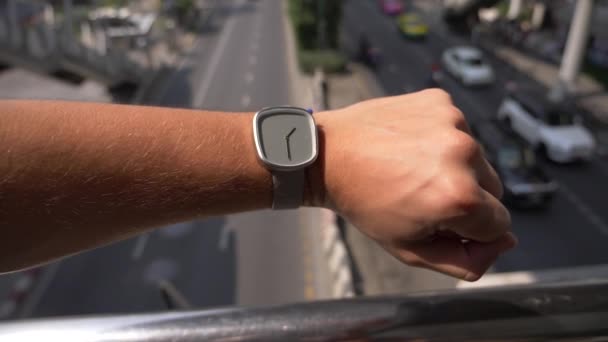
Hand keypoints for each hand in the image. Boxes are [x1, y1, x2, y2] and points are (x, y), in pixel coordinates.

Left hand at [314, 89, 516, 280]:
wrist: (328, 154)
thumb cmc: (365, 204)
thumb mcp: (411, 250)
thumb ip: (466, 260)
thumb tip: (508, 242)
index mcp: (459, 197)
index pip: (501, 226)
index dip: (471, 232)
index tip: (440, 223)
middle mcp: (464, 154)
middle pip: (494, 190)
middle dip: (466, 199)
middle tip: (422, 196)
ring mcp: (453, 121)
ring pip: (477, 158)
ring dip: (455, 168)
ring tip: (412, 169)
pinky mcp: (441, 100)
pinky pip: (458, 129)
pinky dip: (440, 140)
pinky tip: (410, 146)